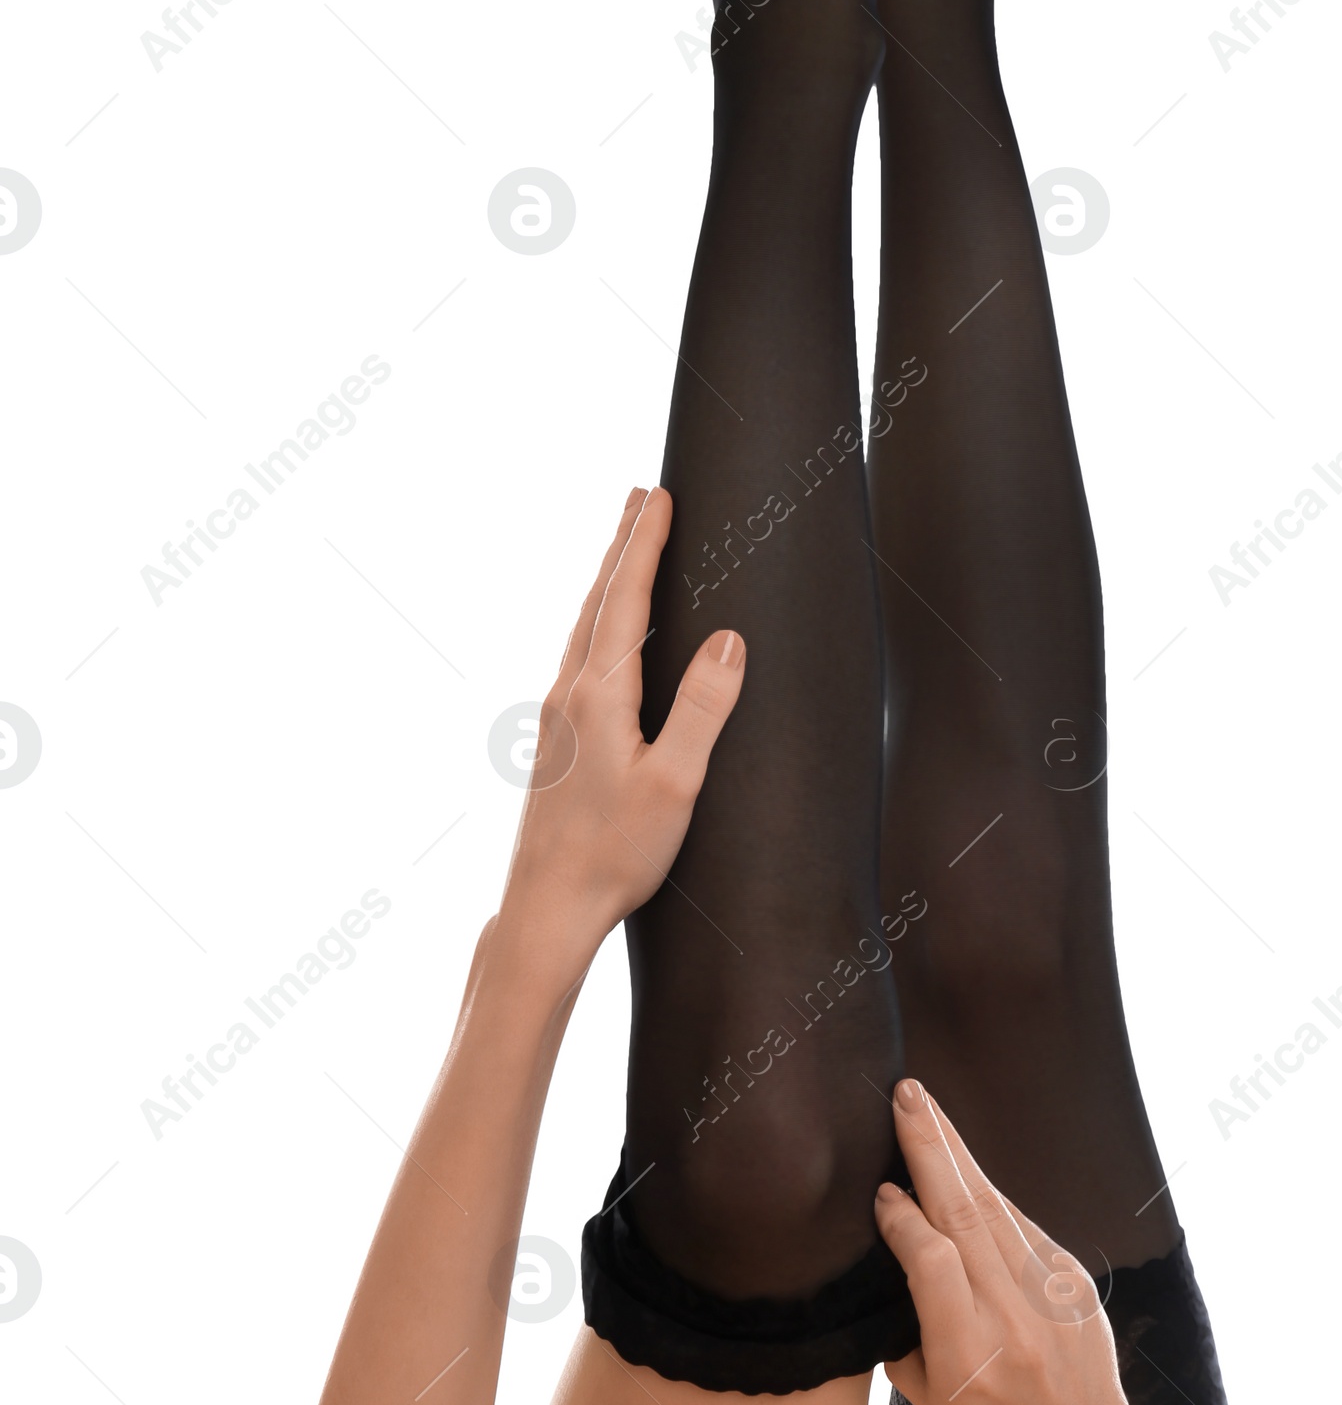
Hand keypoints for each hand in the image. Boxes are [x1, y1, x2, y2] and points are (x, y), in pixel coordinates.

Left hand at [502, 486, 744, 953]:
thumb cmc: (615, 855)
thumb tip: (731, 639)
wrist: (547, 908)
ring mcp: (555, 718)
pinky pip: (579, 658)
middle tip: (640, 496)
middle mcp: (568, 695)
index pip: (625, 598)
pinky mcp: (555, 742)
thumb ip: (702, 708)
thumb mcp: (676, 784)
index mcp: (599, 695)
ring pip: (584, 628)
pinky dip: (599, 622)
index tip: (659, 495)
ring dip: (607, 581)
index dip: (644, 543)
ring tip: (626, 548)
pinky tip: (607, 639)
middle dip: (621, 545)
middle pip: (597, 601)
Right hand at [874, 1080, 1142, 1404]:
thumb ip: (904, 1321)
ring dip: (958, 1153)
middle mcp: (1014, 1318)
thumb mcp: (927, 1393)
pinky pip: (1022, 1224)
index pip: (932, 1261)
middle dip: (932, 1148)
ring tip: (927, 1109)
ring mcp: (1051, 1296)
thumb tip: (893, 1239)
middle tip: (908, 1095)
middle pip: (966, 1215)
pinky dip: (988, 1195)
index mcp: (968, 1355)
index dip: (903, 1218)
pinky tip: (965, 1171)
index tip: (880, 1189)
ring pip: (996, 1206)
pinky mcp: (1074, 1280)